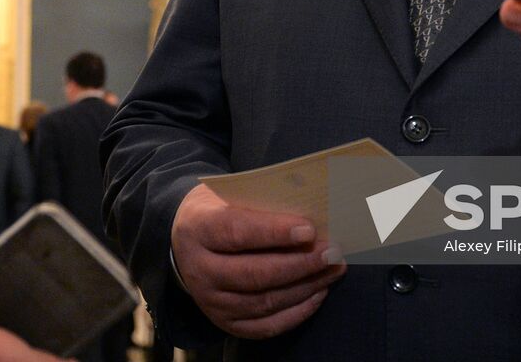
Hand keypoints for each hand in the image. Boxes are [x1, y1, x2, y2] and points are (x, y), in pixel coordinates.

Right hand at [171, 183, 344, 338]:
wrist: (186, 238)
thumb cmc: (221, 208)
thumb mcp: (231, 194)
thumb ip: (263, 204)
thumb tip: (313, 214)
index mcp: (198, 229)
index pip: (236, 232)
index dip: (274, 232)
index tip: (309, 229)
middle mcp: (200, 271)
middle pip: (254, 273)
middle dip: (300, 264)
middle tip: (333, 252)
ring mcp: (210, 302)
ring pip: (263, 302)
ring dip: (305, 287)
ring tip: (333, 270)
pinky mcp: (224, 323)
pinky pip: (265, 326)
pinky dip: (296, 313)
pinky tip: (318, 294)